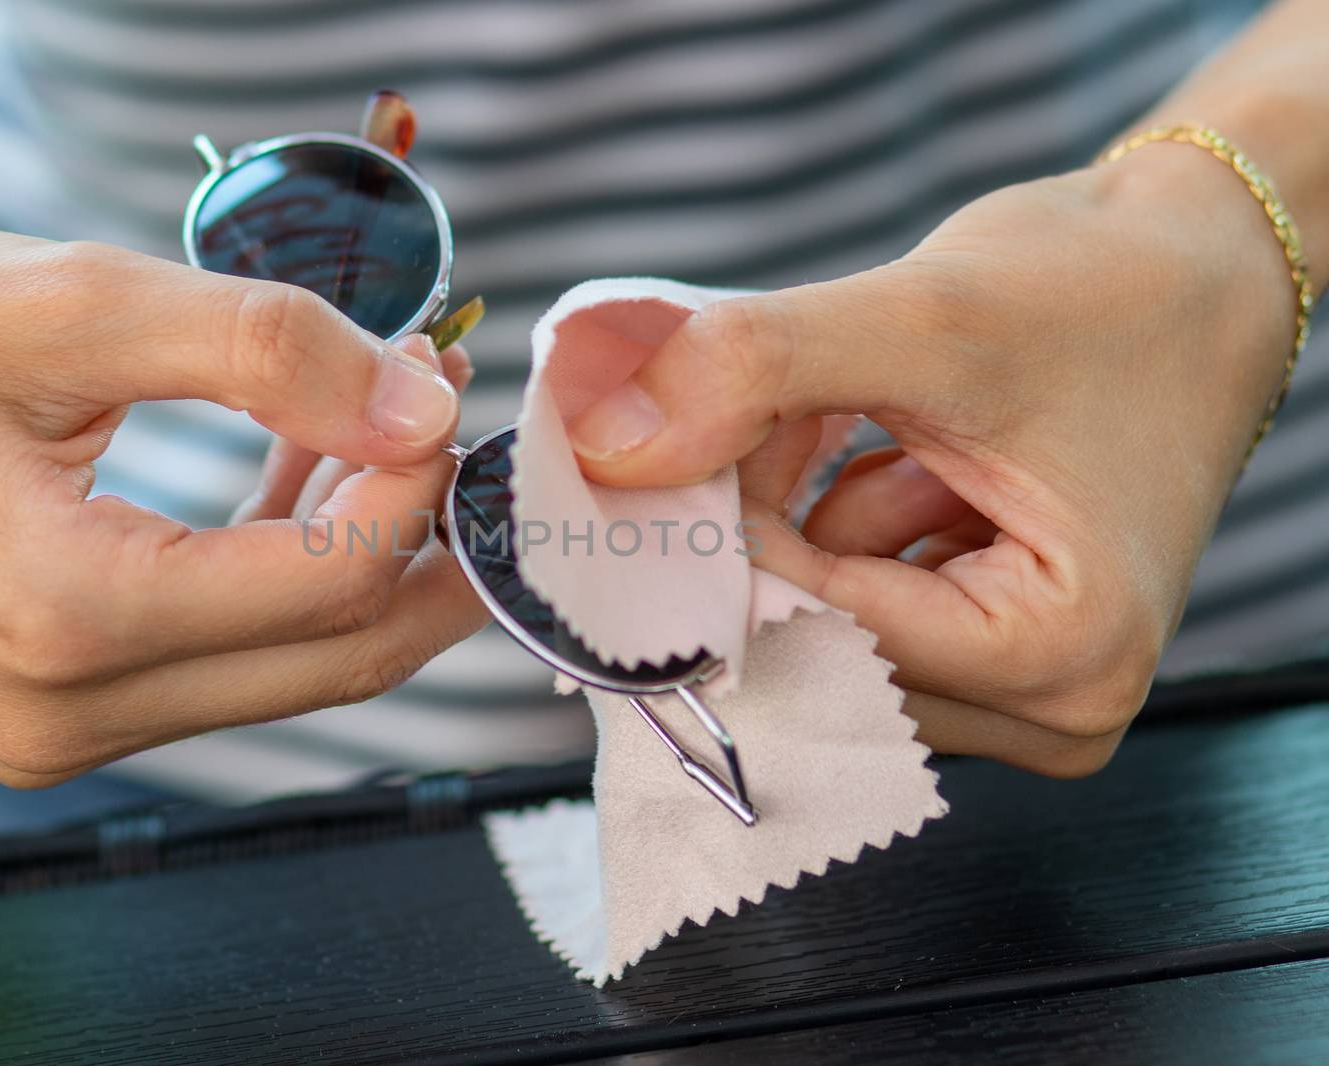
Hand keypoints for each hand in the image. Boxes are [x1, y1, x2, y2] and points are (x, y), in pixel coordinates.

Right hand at [0, 222, 486, 785]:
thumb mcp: (75, 304)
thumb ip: (268, 352)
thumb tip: (422, 408)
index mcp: (69, 616)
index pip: (330, 583)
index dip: (418, 487)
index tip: (437, 384)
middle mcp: (68, 712)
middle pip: (335, 661)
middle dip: (427, 552)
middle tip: (473, 447)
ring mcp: (57, 731)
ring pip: (288, 670)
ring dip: (360, 559)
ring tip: (388, 435)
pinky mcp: (52, 714)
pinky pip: (222, 663)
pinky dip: (284, 582)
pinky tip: (307, 483)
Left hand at [567, 145, 1297, 775]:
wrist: (1188, 273)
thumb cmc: (1101, 294)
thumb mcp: (924, 320)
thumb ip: (756, 372)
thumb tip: (601, 447)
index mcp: (1068, 655)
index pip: (830, 638)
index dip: (730, 542)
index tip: (654, 460)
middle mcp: (1055, 706)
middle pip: (825, 651)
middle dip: (766, 526)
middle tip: (763, 408)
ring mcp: (1023, 689)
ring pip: (828, 629)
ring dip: (800, 515)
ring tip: (852, 410)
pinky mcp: (989, 648)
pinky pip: (858, 610)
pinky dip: (835, 523)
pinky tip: (880, 445)